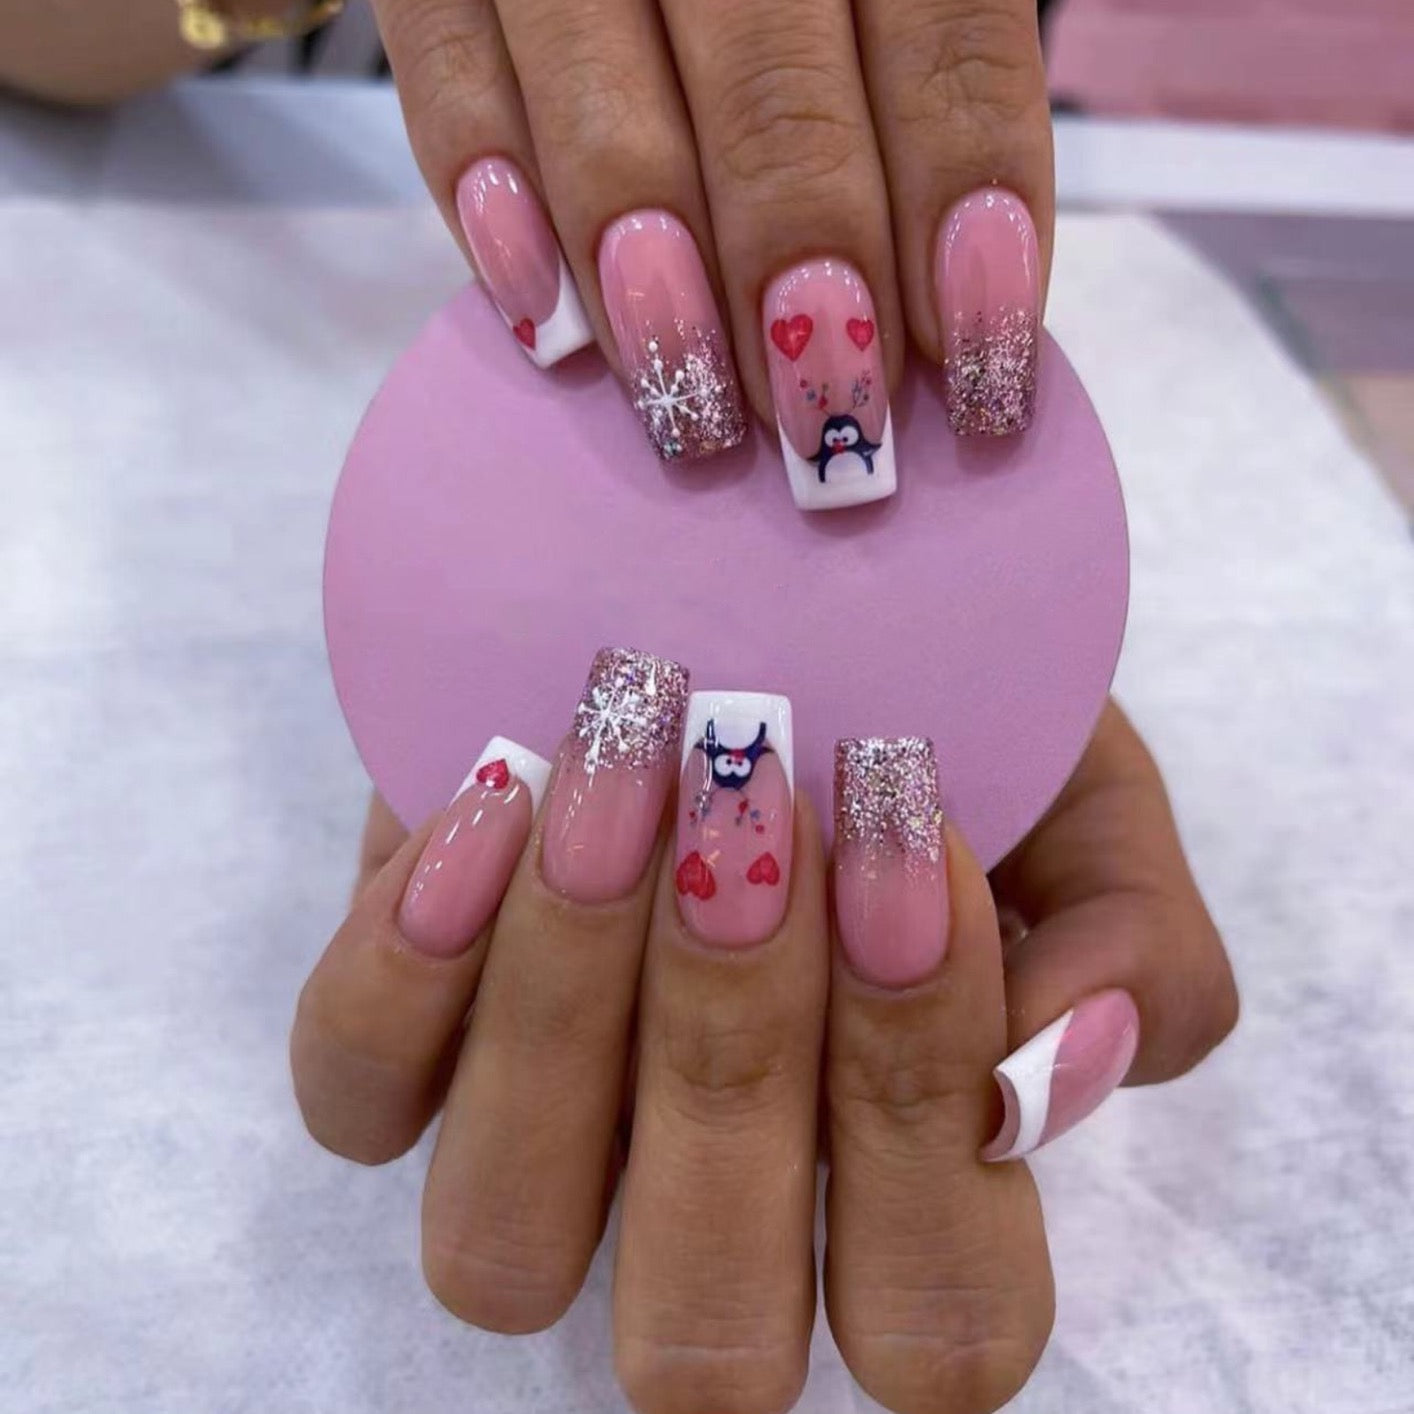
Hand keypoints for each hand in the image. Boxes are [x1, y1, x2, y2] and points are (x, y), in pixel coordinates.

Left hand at [291, 666, 1235, 1413]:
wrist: (749, 597)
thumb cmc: (936, 715)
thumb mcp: (1086, 798)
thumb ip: (1134, 942)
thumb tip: (1054, 1056)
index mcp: (903, 1194)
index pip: (936, 1321)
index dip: (920, 1103)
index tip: (907, 846)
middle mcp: (711, 1210)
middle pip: (703, 1333)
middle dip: (743, 1053)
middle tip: (764, 807)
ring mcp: (540, 1142)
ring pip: (502, 1248)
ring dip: (571, 1011)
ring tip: (627, 784)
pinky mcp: (400, 1041)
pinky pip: (356, 1096)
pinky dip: (415, 967)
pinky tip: (499, 798)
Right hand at [370, 0, 1051, 502]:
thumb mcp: (870, 1)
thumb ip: (911, 109)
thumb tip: (932, 336)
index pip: (947, 32)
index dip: (967, 208)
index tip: (981, 374)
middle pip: (772, 82)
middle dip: (804, 268)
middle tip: (825, 427)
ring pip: (601, 93)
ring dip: (659, 282)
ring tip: (696, 416)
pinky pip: (447, 80)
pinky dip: (494, 209)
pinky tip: (546, 325)